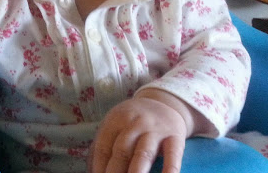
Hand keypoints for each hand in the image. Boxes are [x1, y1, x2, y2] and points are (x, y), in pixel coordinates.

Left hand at [88, 89, 206, 172]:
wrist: (165, 103)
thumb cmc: (133, 122)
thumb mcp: (116, 124)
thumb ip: (104, 145)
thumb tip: (92, 171)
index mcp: (115, 120)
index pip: (103, 147)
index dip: (99, 167)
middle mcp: (135, 123)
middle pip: (122, 151)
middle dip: (115, 172)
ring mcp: (155, 130)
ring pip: (144, 154)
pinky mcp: (175, 137)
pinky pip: (172, 156)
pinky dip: (169, 170)